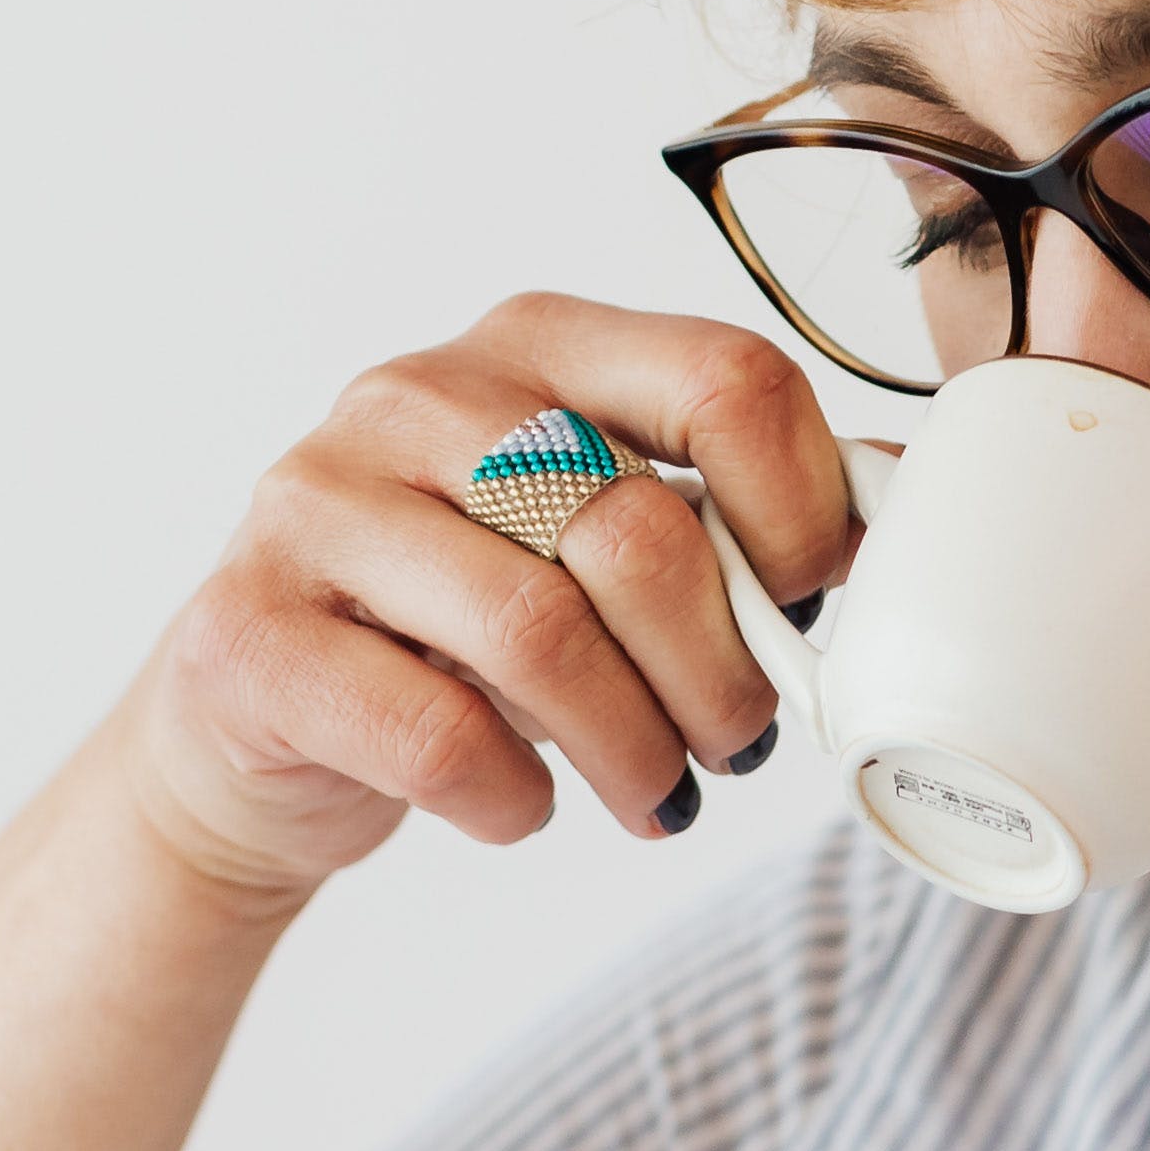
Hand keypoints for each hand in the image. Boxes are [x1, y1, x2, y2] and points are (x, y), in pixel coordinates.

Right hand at [115, 296, 865, 909]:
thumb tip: (901, 513)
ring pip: (535, 635)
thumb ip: (727, 517)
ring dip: (631, 748)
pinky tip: (523, 805)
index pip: (726, 380)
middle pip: (635, 528)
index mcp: (534, 346)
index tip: (803, 612)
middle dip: (719, 671)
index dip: (801, 516)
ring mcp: (316, 504)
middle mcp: (416, 396)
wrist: (263, 729)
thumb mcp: (597, 547)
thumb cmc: (464, 634)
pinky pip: (434, 735)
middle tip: (736, 743)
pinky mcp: (249, 631)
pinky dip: (513, 797)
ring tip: (653, 793)